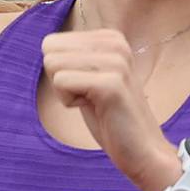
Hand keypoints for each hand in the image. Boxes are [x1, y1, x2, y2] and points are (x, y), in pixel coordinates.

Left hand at [40, 28, 177, 190]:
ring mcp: (115, 61)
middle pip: (49, 51)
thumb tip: (46, 45)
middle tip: (89, 98)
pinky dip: (70, 102)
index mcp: (111, 38)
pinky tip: (96, 110)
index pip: (51, 43)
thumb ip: (74, 59)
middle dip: (60, 80)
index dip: (61, 72)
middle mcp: (115, 43)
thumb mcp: (91, 79)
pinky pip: (61, 82)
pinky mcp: (110, 83)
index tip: (88, 88)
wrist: (143, 152)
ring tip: (94, 104)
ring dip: (66, 93)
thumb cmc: (112, 119)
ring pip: (53, 65)